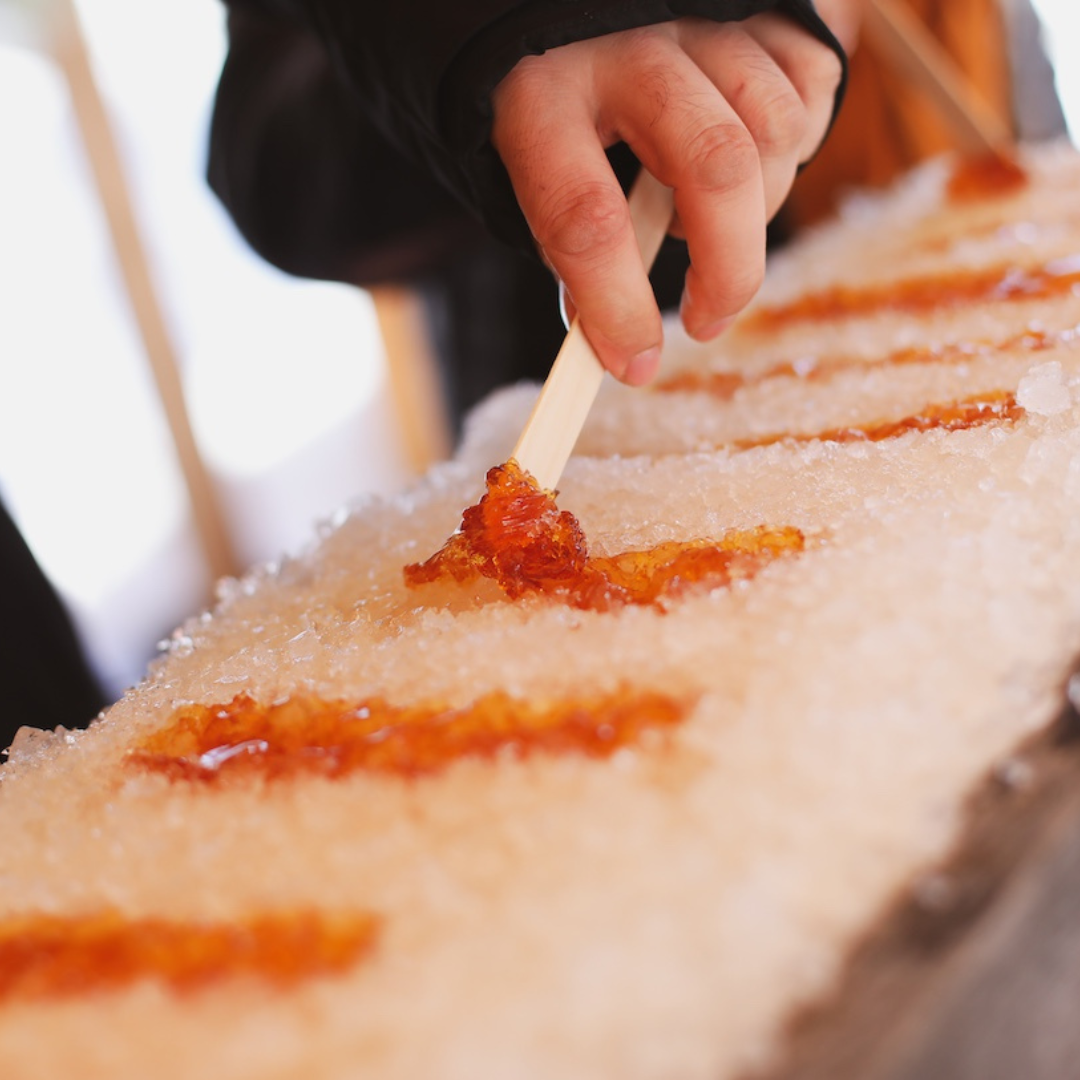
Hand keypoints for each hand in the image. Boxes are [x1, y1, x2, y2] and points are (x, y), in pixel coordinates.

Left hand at [491, 14, 842, 384]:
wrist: (579, 15)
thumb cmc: (562, 112)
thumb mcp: (543, 176)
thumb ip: (579, 255)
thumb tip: (628, 349)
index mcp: (543, 97)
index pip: (586, 218)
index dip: (616, 306)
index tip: (636, 364)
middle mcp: (628, 46)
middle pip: (715, 166)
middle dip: (728, 269)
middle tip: (705, 321)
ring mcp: (702, 18)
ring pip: (774, 131)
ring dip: (757, 207)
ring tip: (708, 220)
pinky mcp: (758, 8)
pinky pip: (811, 92)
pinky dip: (790, 152)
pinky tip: (746, 164)